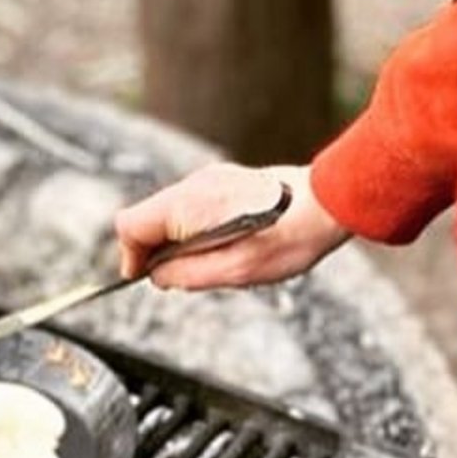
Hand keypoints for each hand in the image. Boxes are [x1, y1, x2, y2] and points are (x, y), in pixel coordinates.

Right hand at [115, 163, 351, 289]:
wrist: (326, 204)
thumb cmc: (287, 239)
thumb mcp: (234, 272)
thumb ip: (187, 275)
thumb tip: (158, 277)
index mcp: (188, 207)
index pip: (130, 226)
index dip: (130, 257)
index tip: (142, 278)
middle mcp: (192, 185)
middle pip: (146, 218)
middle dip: (154, 250)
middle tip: (179, 276)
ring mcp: (207, 179)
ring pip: (167, 212)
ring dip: (174, 240)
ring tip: (208, 262)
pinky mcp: (222, 180)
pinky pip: (190, 206)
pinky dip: (191, 227)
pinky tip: (221, 243)